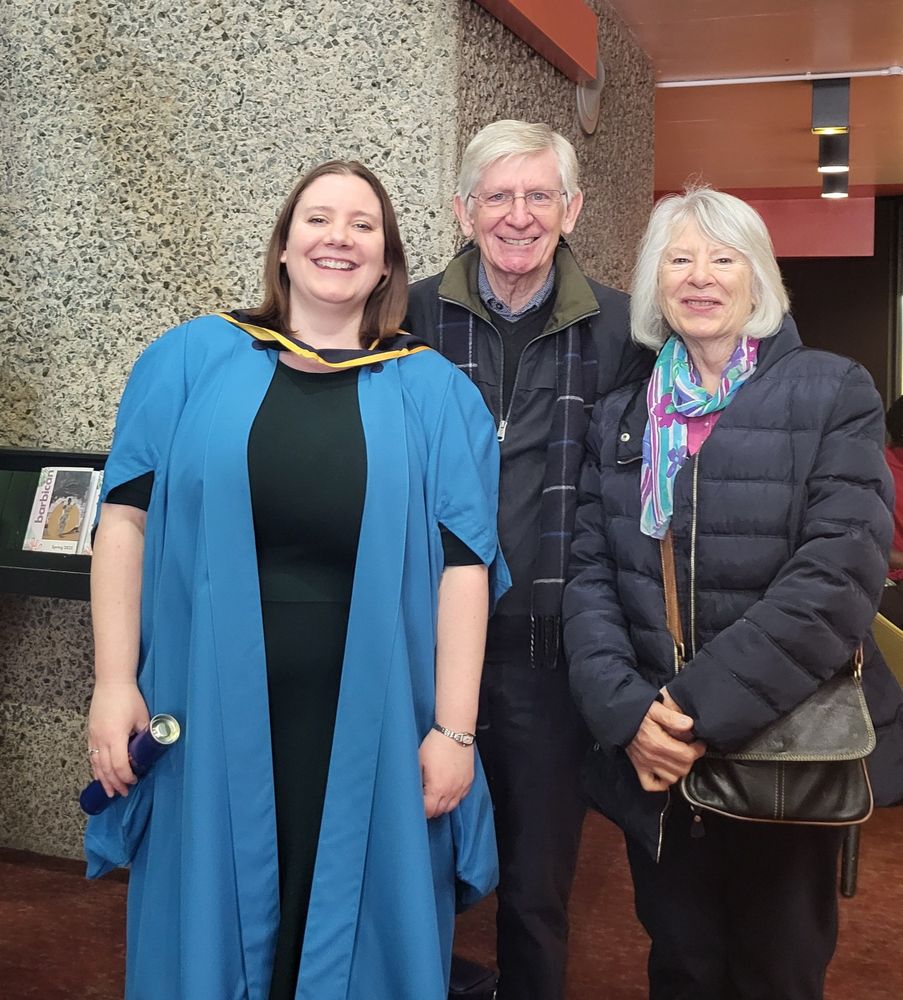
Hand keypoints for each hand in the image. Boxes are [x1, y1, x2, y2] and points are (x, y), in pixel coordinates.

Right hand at [87, 680, 149, 797]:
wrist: (111, 683)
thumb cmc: (129, 698)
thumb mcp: (142, 718)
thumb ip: (144, 735)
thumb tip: (149, 750)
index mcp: (115, 737)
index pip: (119, 765)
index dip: (127, 776)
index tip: (135, 781)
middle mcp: (101, 740)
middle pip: (106, 769)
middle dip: (115, 783)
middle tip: (124, 793)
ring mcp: (94, 737)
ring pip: (96, 765)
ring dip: (103, 780)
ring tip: (110, 792)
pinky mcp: (90, 733)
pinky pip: (91, 756)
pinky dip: (95, 769)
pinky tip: (99, 776)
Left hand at [419, 728, 474, 817]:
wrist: (454, 732)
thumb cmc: (436, 745)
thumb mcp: (419, 762)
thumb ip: (416, 780)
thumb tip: (413, 790)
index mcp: (437, 788)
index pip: (428, 811)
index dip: (420, 810)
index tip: (416, 806)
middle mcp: (451, 791)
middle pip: (440, 811)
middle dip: (430, 809)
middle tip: (424, 802)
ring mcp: (461, 786)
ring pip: (451, 807)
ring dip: (442, 805)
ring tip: (435, 798)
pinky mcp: (468, 781)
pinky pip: (461, 797)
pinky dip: (453, 798)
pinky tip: (447, 790)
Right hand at [625, 700, 706, 792]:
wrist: (618, 718)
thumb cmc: (637, 713)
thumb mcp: (655, 708)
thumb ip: (672, 717)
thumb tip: (689, 724)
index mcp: (658, 743)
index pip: (687, 755)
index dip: (698, 749)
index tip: (699, 743)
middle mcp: (652, 757)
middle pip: (682, 768)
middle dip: (690, 759)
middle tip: (690, 748)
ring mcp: (645, 765)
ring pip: (672, 778)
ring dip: (679, 770)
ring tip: (679, 758)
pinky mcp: (639, 768)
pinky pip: (653, 785)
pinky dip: (662, 782)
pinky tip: (666, 771)